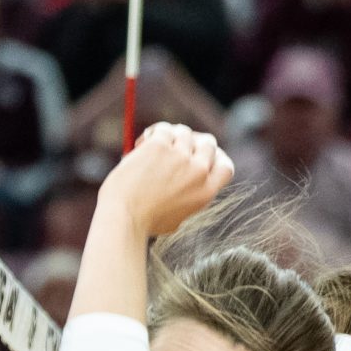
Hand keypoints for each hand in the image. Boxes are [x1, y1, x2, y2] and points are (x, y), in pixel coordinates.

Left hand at [102, 123, 232, 237]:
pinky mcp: (160, 146)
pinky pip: (164, 129)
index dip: (216, 158)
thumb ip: (187, 196)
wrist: (124, 216)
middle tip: (175, 148)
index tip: (201, 157)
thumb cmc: (146, 222)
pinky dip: (153, 133)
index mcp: (206, 192)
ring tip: (154, 146)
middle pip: (208, 143)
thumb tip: (185, 178)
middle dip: (193, 143)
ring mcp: (180, 156)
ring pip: (185, 132)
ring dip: (172, 136)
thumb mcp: (178, 216)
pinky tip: (142, 143)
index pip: (225, 166)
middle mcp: (198, 172)